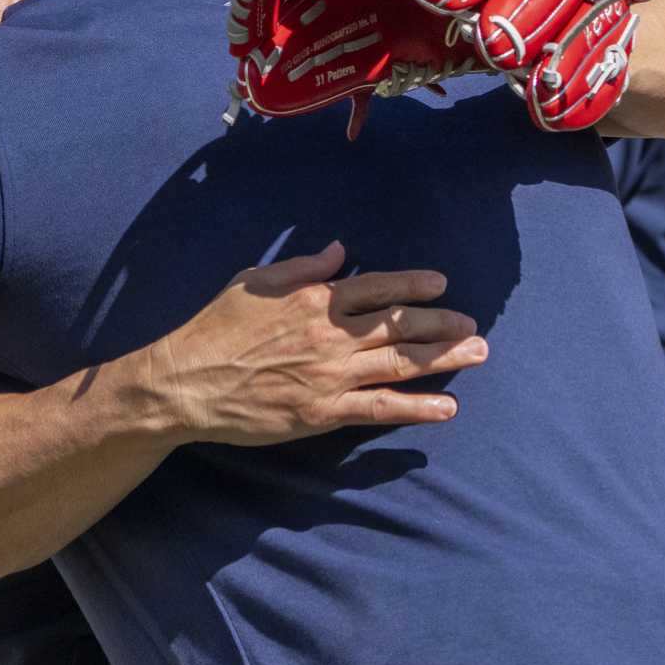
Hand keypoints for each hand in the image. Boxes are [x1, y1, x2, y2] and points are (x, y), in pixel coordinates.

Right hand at [135, 241, 485, 446]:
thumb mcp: (254, 281)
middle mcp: (331, 334)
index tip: (442, 284)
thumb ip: (302, 267)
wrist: (188, 382)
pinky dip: (417, 408)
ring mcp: (331, 375)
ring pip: (399, 363)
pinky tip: (447, 408)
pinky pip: (380, 409)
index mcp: (314, 299)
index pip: (377, 287)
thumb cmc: (215, 327)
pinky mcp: (324, 413)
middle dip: (442, 324)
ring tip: (477, 354)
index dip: (413, 285)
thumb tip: (339, 252)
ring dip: (443, 358)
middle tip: (474, 326)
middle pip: (399, 326)